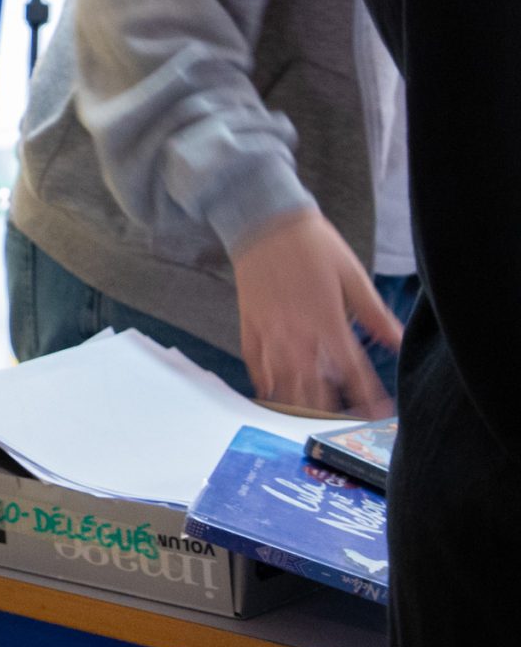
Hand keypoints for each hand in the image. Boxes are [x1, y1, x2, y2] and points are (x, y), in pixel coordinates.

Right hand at [231, 207, 402, 416]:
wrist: (264, 222)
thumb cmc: (312, 245)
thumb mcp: (352, 276)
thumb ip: (374, 314)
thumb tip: (397, 341)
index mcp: (327, 322)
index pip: (352, 371)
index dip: (367, 397)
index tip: (378, 415)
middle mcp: (297, 334)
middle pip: (315, 384)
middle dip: (330, 408)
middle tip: (341, 424)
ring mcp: (270, 331)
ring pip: (283, 379)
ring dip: (297, 402)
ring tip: (307, 419)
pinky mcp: (249, 324)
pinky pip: (255, 362)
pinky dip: (263, 381)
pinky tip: (272, 393)